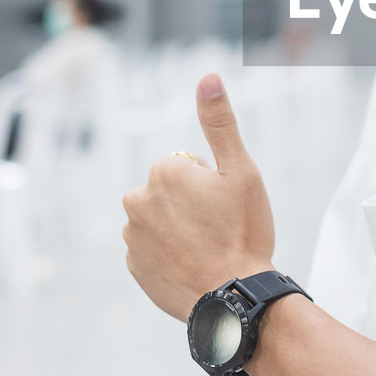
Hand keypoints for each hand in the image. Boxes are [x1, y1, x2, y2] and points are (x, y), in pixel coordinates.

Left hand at [123, 73, 274, 320]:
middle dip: (188, 203)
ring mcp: (132, 237)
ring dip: (177, 228)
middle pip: (167, 190)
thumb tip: (207, 77)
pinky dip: (168, 254)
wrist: (234, 298)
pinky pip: (152, 249)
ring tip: (207, 248)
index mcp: (164, 172)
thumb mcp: (241, 171)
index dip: (209, 184)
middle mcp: (137, 201)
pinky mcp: (134, 267)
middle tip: (217, 227)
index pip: (184, 166)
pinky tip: (193, 265)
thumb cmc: (242, 231)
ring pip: (158, 219)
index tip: (223, 205)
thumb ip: (219, 122)